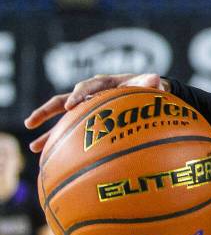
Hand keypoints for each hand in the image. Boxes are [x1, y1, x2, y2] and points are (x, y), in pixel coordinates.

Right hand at [24, 73, 169, 153]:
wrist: (146, 91)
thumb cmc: (146, 88)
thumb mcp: (148, 84)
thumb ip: (148, 83)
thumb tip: (155, 78)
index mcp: (104, 83)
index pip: (88, 86)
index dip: (78, 95)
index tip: (71, 106)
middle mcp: (90, 94)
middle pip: (64, 100)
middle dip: (47, 111)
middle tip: (31, 122)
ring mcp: (85, 108)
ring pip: (61, 119)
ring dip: (47, 132)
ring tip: (34, 147)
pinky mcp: (86, 120)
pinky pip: (69, 132)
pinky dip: (59, 143)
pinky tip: (47, 157)